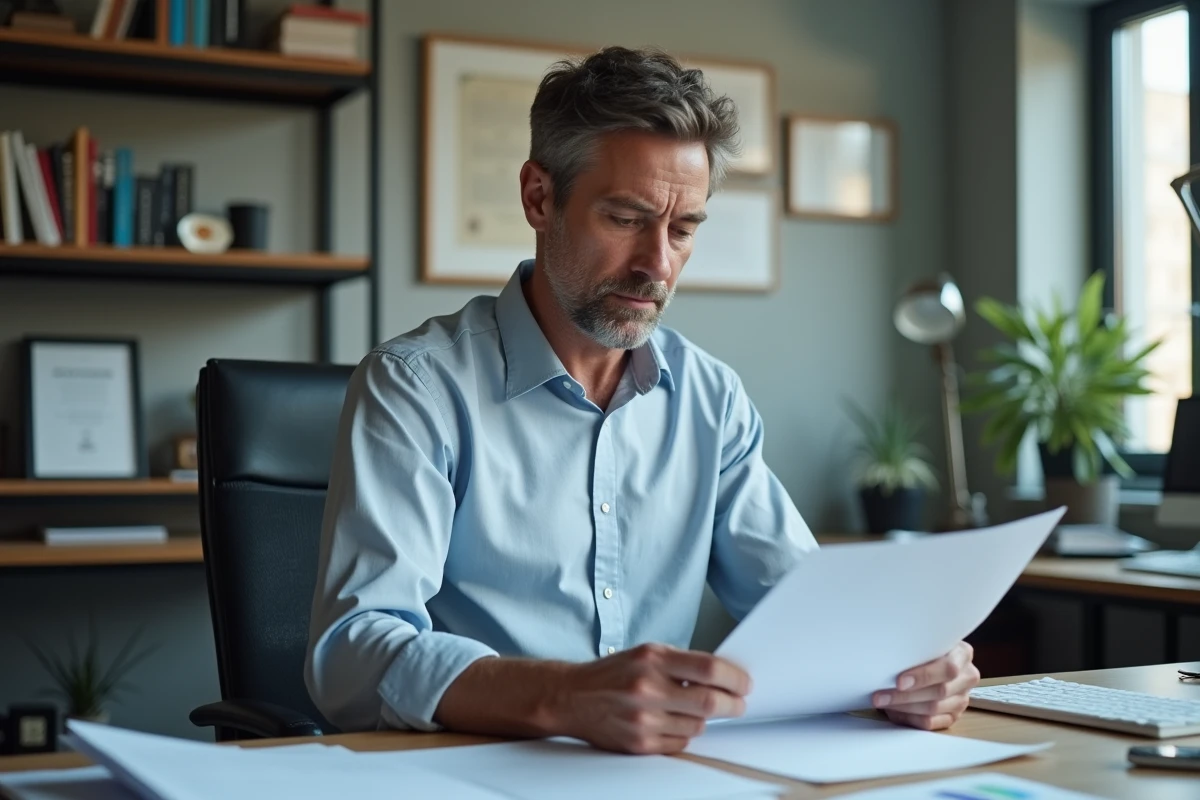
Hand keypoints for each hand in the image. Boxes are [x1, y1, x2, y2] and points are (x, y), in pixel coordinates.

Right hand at [553, 643, 750, 753]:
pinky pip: (680, 744)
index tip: (744, 683)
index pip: (708, 669)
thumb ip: (681, 662)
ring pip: (698, 726)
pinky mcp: (639, 744)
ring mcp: (643, 719)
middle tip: (738, 703)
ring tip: (693, 709)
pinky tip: (673, 722)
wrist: (571, 697)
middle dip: (732, 704)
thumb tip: (722, 675)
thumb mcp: (646, 653)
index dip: (735, 677)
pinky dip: (684, 734)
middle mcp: (647, 689)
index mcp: (652, 660)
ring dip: (704, 719)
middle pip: (709, 702)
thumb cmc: (611, 674)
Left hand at [872, 641, 979, 730]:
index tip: (900, 681)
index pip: (948, 668)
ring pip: (933, 709)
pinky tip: (893, 712)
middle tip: (880, 695)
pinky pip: (930, 723)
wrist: (931, 658)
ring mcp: (961, 699)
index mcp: (963, 654)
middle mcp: (967, 677)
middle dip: (905, 695)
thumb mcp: (924, 640)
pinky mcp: (953, 716)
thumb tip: (887, 658)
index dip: (924, 676)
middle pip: (939, 691)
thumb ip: (915, 647)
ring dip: (903, 707)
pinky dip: (909, 718)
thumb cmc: (923, 648)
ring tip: (882, 702)